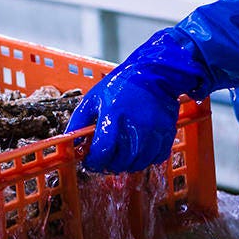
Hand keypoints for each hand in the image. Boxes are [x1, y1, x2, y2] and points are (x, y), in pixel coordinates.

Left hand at [66, 29, 211, 172]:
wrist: (153, 73)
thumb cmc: (120, 85)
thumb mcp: (92, 98)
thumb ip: (78, 122)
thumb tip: (71, 142)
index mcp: (113, 115)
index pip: (103, 151)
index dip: (94, 162)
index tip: (90, 162)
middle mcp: (134, 126)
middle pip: (121, 162)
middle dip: (109, 165)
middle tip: (105, 160)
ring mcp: (153, 131)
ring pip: (138, 164)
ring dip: (127, 165)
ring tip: (121, 156)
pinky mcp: (166, 134)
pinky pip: (156, 159)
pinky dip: (146, 160)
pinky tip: (138, 151)